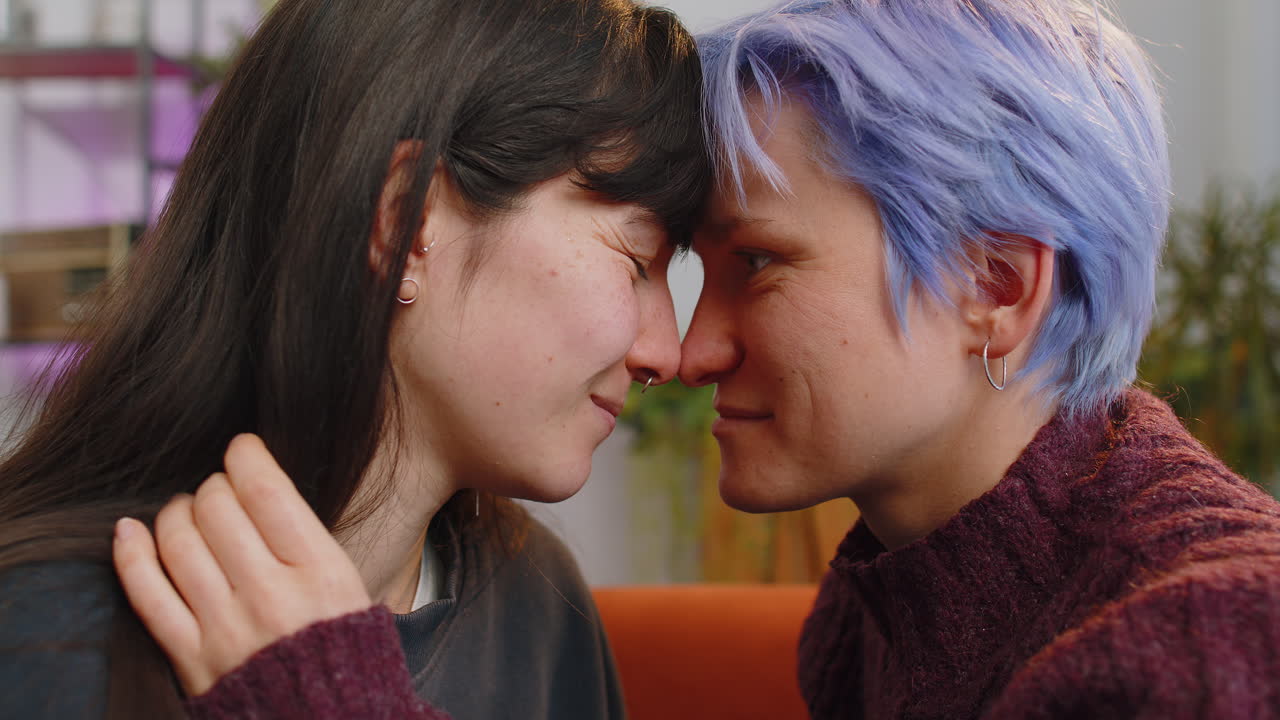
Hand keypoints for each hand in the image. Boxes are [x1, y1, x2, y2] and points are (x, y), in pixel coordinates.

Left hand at [113, 434, 372, 696]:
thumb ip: (307, 541)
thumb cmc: (341, 651)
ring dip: (176, 512)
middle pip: (217, 508)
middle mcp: (270, 595)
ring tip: (187, 511)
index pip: (266, 491)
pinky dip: (131, 554)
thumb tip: (260, 487)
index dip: (246, 456)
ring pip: (178, 540)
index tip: (243, 449)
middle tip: (220, 490)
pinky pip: (147, 593)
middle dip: (214, 486)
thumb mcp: (351, 587)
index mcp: (319, 573)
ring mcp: (225, 627)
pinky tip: (130, 532)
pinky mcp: (190, 657)